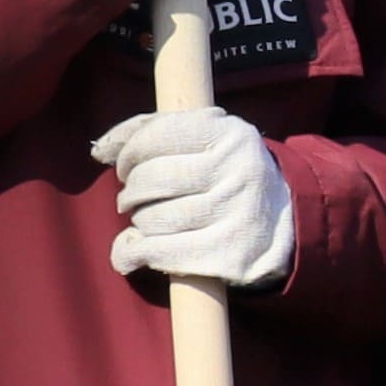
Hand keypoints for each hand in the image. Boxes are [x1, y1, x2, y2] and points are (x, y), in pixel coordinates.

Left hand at [92, 105, 293, 288]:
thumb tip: (99, 150)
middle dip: (130, 191)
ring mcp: (236, 213)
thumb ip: (151, 132)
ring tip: (150, 220)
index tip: (125, 166)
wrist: (286, 219)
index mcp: (229, 133)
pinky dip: (132, 252)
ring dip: (138, 222)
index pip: (156, 135)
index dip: (127, 153)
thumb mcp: (204, 139)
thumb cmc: (226, 174)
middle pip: (150, 180)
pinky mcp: (229, 253)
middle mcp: (237, 170)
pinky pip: (159, 252)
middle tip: (135, 197)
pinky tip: (133, 249)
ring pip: (152, 218)